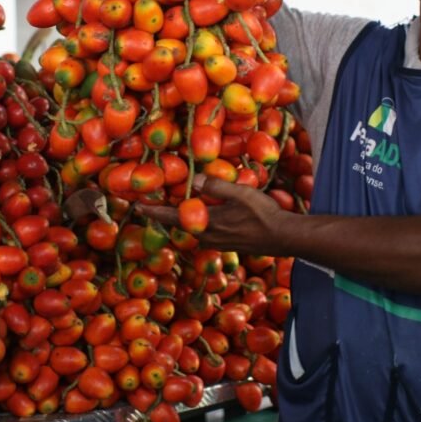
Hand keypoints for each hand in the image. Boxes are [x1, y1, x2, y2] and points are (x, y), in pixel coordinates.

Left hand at [136, 175, 293, 256]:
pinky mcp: (226, 242)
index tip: (136, 206)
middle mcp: (206, 236)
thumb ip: (217, 186)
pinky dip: (199, 219)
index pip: (172, 217)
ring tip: (179, 201)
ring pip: (193, 227)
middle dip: (167, 212)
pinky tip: (205, 209)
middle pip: (180, 222)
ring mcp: (216, 241)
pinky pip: (205, 230)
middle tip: (155, 199)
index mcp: (206, 224)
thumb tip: (196, 179)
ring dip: (185, 215)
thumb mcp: (240, 193)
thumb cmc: (263, 214)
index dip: (153, 211)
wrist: (283, 237)